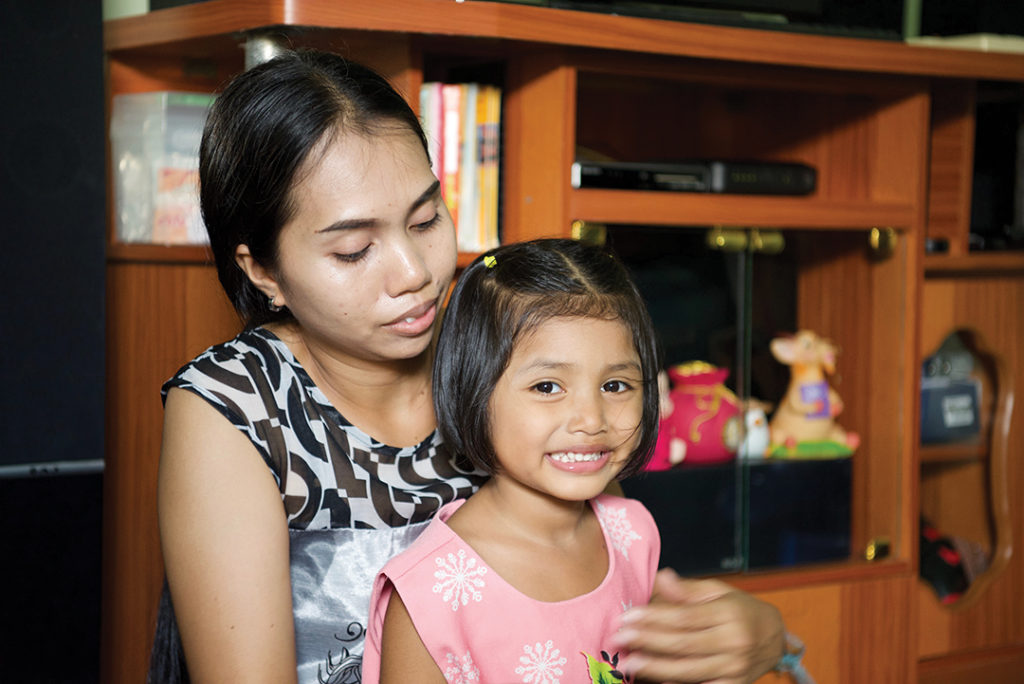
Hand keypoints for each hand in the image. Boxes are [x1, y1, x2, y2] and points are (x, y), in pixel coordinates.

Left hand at [611, 569, 784, 683]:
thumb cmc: (741, 610)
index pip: (684, 617)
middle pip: (683, 644)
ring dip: (655, 668)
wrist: (776, 639)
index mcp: (730, 614)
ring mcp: (735, 669)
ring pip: (689, 670)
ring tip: (629, 663)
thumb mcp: (719, 591)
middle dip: (647, 642)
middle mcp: (735, 643)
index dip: (653, 618)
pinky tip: (654, 680)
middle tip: (618, 639)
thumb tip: (661, 578)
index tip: (626, 617)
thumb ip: (687, 590)